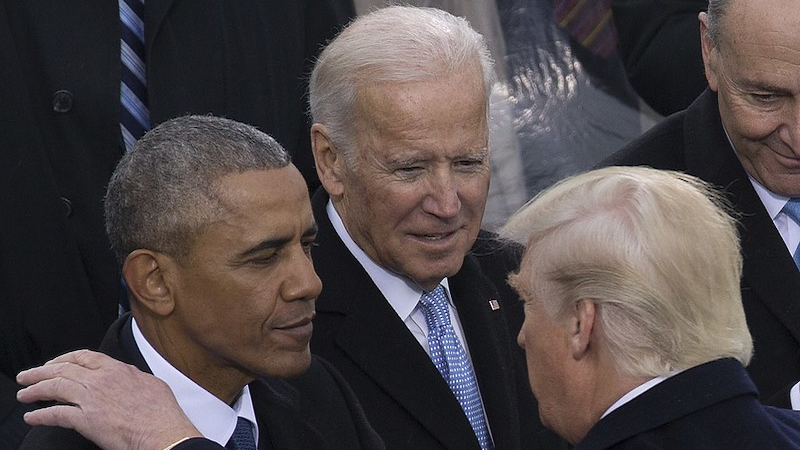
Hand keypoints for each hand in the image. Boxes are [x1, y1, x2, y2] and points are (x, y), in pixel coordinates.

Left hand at [17, 350, 201, 449]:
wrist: (162, 431)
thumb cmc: (161, 413)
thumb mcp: (151, 383)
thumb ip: (134, 377)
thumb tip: (130, 378)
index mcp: (118, 369)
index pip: (84, 356)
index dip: (64, 358)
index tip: (54, 363)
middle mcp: (101, 380)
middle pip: (63, 369)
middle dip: (40, 371)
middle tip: (28, 376)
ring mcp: (92, 399)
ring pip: (55, 387)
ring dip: (35, 390)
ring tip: (24, 394)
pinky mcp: (86, 420)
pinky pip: (56, 415)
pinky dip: (41, 416)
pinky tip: (32, 418)